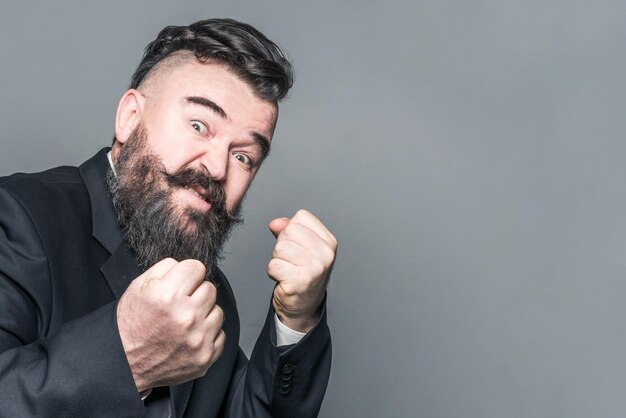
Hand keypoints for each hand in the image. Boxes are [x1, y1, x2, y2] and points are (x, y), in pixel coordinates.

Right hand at [116, 258, 224, 392]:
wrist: (123, 363)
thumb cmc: (131, 325)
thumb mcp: (138, 286)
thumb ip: (166, 268)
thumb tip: (186, 266)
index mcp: (169, 295)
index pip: (197, 267)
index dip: (187, 274)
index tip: (181, 283)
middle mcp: (186, 317)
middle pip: (210, 288)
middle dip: (196, 293)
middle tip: (181, 304)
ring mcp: (198, 339)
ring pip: (217, 311)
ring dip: (204, 314)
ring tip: (184, 321)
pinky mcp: (205, 357)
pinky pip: (220, 334)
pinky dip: (207, 335)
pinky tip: (190, 336)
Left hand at [268, 209, 336, 332]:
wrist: (304, 305)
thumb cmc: (301, 272)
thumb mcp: (300, 246)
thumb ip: (287, 229)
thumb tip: (275, 224)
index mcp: (329, 241)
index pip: (301, 217)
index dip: (292, 229)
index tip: (298, 246)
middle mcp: (325, 254)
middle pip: (288, 231)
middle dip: (283, 245)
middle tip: (292, 260)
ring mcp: (314, 268)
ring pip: (279, 248)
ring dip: (277, 260)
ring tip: (288, 270)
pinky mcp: (299, 282)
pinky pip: (273, 266)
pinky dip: (274, 273)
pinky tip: (285, 279)